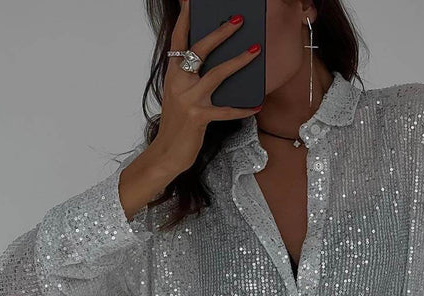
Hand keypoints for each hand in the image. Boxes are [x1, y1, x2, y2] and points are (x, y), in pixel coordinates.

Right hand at [150, 0, 263, 176]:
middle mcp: (179, 83)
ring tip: (255, 50)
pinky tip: (256, 105)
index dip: (186, 20)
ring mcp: (189, 100)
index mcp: (173, 74)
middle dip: (220, 33)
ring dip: (238, 61)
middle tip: (238, 20)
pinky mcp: (198, 117)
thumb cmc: (177, 125)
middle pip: (200, 50)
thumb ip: (191, 79)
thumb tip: (215, 64)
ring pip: (217, 74)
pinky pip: (226, 110)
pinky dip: (242, 108)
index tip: (191, 2)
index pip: (179, 41)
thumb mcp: (180, 97)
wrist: (167, 152)